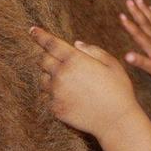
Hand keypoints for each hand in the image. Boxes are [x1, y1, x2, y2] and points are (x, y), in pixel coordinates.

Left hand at [31, 26, 139, 140]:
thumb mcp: (112, 64)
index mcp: (75, 60)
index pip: (51, 44)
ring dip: (51, 76)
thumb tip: (76, 44)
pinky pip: (49, 97)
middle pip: (43, 60)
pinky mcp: (56, 108)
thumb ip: (93, 50)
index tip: (32, 30)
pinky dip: (56, 94)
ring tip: (71, 82)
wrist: (116, 120)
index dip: (40, 35)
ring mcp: (56, 93)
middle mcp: (61, 75)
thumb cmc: (118, 89)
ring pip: (44, 79)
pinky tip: (74, 97)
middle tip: (60, 60)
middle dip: (48, 56)